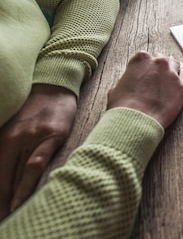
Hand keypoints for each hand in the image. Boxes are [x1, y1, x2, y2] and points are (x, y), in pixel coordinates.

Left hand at [0, 84, 76, 219]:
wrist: (55, 86)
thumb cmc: (37, 109)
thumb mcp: (16, 129)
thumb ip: (10, 150)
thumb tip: (7, 176)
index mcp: (2, 139)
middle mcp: (12, 139)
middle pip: (1, 178)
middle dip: (1, 200)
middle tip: (2, 218)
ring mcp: (31, 138)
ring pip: (16, 176)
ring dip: (12, 199)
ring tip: (10, 215)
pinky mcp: (51, 136)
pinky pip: (35, 165)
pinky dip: (26, 184)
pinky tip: (22, 199)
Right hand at [107, 52, 182, 128]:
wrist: (136, 120)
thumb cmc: (124, 106)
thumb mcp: (117, 88)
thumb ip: (126, 80)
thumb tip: (129, 82)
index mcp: (141, 59)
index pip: (145, 57)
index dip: (145, 65)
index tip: (145, 71)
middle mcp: (158, 62)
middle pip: (161, 59)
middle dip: (159, 66)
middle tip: (157, 74)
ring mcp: (172, 74)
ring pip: (175, 65)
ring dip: (172, 67)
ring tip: (173, 70)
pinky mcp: (181, 86)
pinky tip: (182, 73)